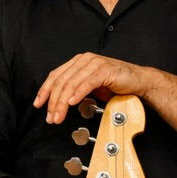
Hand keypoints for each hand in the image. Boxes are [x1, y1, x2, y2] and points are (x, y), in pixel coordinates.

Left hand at [34, 54, 148, 124]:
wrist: (138, 81)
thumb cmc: (114, 84)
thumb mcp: (88, 87)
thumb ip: (74, 89)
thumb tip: (57, 103)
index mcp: (78, 62)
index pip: (55, 76)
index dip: (44, 91)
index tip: (38, 104)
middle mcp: (84, 60)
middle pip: (61, 81)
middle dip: (53, 102)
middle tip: (51, 117)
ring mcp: (94, 63)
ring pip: (71, 83)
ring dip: (63, 103)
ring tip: (59, 116)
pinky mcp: (105, 70)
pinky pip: (87, 82)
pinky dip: (78, 93)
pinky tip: (72, 102)